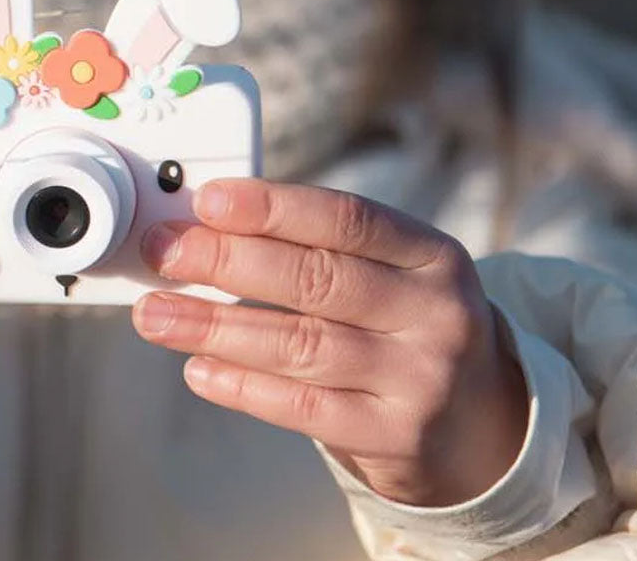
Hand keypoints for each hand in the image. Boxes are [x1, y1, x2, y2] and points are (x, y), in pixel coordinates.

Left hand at [132, 179, 527, 506]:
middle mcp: (434, 313)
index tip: (207, 199)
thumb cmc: (405, 326)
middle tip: (164, 251)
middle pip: (316, 278)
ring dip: (213, 325)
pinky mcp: (395, 437)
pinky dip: (242, 386)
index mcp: (431, 255)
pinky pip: (302, 407)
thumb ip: (316, 246)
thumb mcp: (391, 273)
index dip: (272, 206)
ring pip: (299, 344)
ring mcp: (419, 379)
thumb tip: (207, 224)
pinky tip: (197, 368)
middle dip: (227, 260)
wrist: (481, 426)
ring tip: (155, 313)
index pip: (346, 218)